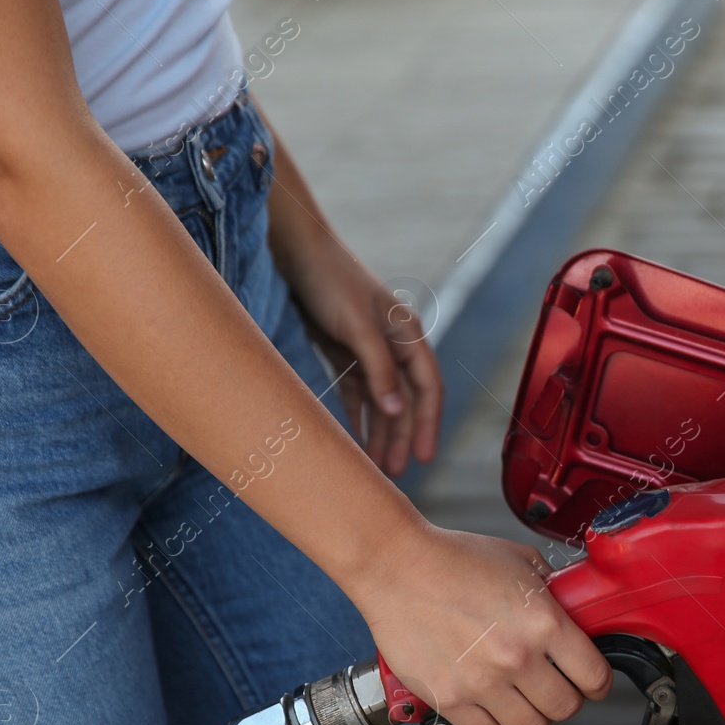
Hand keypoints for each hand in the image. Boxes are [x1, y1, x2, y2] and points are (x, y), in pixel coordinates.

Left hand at [290, 255, 442, 476]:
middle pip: (406, 400)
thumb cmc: (332, 281)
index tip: (424, 458)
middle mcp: (394, 345)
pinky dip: (358, 417)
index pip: (427, 388)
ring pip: (382, 401)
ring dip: (381, 433)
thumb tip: (398, 410)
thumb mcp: (357, 326)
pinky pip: (357, 393)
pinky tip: (355, 441)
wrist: (296, 251)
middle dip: (403, 437)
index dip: (428, 424)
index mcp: (408, 335)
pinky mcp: (345, 351)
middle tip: (396, 473)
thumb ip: (379, 367)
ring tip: (376, 466)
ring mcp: (370, 350)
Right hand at [355, 524, 612, 724]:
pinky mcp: (451, 699)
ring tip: (529, 706)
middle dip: (568, 701)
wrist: (398, 567)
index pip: (594, 675)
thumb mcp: (521, 560)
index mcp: (543, 623)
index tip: (592, 683)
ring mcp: (482, 683)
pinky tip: (504, 721)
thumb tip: (572, 608)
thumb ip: (552, 589)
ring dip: (537, 720)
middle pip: (566, 707)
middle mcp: (517, 658)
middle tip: (558, 690)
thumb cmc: (454, 559)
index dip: (598, 682)